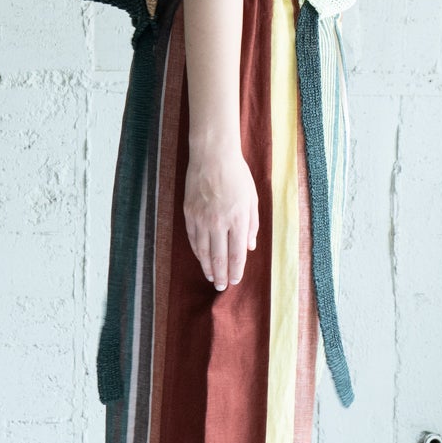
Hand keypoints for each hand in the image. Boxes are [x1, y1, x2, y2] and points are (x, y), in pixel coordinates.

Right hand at [184, 144, 259, 290]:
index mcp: (238, 219)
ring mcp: (202, 218)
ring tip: (211, 278)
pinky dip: (197, 251)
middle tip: (222, 287)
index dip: (236, 270)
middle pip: (219, 257)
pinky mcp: (189, 213)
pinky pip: (193, 238)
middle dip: (222, 275)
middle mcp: (219, 222)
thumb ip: (251, 225)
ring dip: (207, 267)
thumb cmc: (237, 175)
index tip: (236, 280)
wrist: (212, 156)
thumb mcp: (252, 199)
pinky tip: (201, 258)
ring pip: (203, 251)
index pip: (237, 253)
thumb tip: (249, 247)